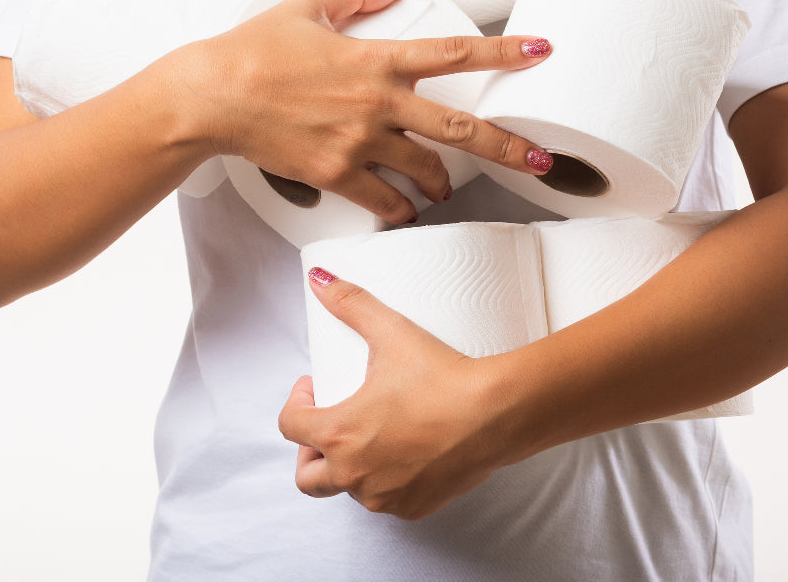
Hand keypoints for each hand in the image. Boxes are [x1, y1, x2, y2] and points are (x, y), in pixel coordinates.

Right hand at [171, 0, 554, 224]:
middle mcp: (378, 104)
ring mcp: (360, 143)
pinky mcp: (337, 175)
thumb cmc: (252, 52)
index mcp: (377, 59)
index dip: (505, 52)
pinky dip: (400, 210)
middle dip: (510, 150)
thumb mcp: (306, 8)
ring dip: (444, 184)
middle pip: (462, 130)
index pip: (456, 53)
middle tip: (542, 164)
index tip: (542, 52)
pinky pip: (385, 202)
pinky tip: (405, 212)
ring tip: (448, 189)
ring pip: (427, 172)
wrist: (211, 98)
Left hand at [277, 267, 527, 520]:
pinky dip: (385, 483)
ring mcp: (385, 496)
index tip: (314, 388)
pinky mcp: (415, 507)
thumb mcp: (390, 332)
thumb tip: (319, 279)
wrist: (497, 413)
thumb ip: (350, 303)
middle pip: (308, 476)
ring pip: (348, 489)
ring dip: (349, 468)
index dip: (296, 403)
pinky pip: (386, 501)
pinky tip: (398, 457)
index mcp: (338, 434)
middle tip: (329, 424)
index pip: (289, 426)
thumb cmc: (443, 377)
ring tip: (367, 437)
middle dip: (310, 452)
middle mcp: (355, 474)